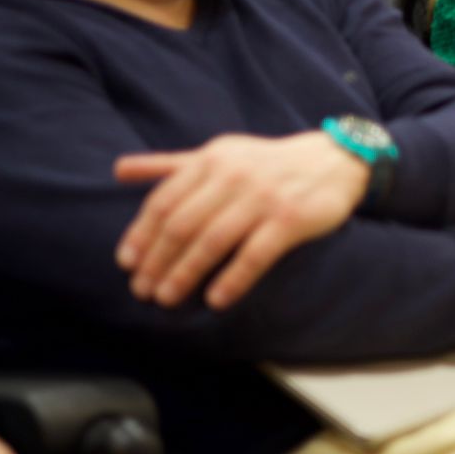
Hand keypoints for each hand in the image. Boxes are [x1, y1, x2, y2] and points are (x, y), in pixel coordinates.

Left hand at [114, 131, 371, 308]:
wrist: (336, 159)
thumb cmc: (268, 163)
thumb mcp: (220, 153)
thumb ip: (171, 165)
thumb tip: (118, 169)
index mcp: (212, 160)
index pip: (165, 200)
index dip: (142, 234)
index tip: (127, 263)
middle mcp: (234, 176)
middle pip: (183, 224)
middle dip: (157, 261)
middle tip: (142, 291)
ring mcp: (263, 198)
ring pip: (213, 241)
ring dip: (185, 274)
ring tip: (167, 299)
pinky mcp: (291, 219)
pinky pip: (255, 254)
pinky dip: (232, 279)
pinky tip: (215, 300)